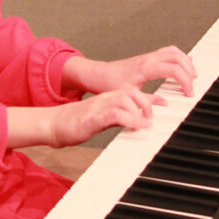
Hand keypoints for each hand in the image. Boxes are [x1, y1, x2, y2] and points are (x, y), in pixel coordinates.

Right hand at [6, 87, 160, 148]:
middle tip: (154, 117)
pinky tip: (137, 126)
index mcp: (109, 98)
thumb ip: (124, 116)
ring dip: (139, 111)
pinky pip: (115, 114)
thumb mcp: (105, 118)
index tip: (165, 104)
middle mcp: (106, 99)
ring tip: (147, 123)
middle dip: (147, 102)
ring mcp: (99, 106)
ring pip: (125, 100)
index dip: (151, 98)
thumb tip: (143, 120)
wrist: (52, 124)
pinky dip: (130, 119)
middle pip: (132, 92)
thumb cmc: (78, 122)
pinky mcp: (93, 117)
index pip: (134, 92)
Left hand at [63, 45, 196, 96]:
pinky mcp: (147, 58)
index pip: (173, 69)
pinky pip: (168, 52)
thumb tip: (163, 105)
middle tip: (192, 85)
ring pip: (174, 51)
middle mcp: (148, 59)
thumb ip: (145, 101)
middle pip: (177, 57)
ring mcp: (148, 57)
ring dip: (186, 62)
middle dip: (189, 70)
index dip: (185, 81)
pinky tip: (183, 66)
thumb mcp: (127, 96)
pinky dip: (179, 58)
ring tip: (192, 76)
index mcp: (145, 68)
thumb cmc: (109, 84)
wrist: (98, 75)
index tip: (188, 93)